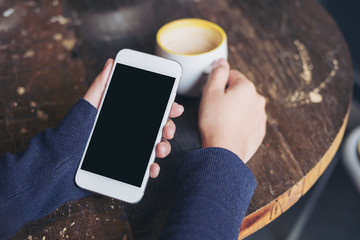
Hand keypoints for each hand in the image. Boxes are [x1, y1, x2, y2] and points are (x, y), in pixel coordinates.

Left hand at [83, 59, 183, 177]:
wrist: (60, 161)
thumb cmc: (72, 132)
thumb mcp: (88, 105)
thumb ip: (100, 86)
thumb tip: (111, 63)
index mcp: (123, 115)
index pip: (150, 109)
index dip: (165, 107)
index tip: (174, 108)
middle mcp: (129, 132)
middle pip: (157, 127)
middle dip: (167, 127)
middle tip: (167, 129)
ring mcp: (129, 150)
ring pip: (155, 147)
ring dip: (164, 147)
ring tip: (160, 149)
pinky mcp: (126, 168)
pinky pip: (144, 169)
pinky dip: (152, 169)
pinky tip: (152, 169)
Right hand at [199, 59, 266, 162]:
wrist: (224, 151)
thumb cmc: (215, 123)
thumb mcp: (210, 93)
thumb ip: (217, 73)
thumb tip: (222, 62)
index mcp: (246, 87)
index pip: (232, 75)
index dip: (219, 83)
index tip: (212, 93)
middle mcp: (258, 100)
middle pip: (240, 91)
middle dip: (228, 96)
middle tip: (214, 108)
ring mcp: (260, 116)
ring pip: (244, 106)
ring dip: (235, 110)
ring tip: (221, 121)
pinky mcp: (259, 131)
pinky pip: (248, 121)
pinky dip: (240, 123)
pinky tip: (229, 129)